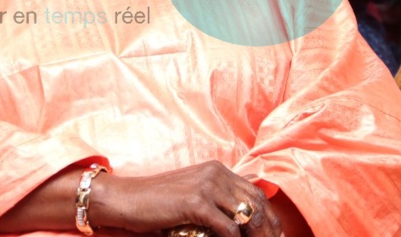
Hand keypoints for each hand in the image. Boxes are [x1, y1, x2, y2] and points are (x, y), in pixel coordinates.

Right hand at [91, 161, 281, 236]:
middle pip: (258, 203)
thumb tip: (238, 219)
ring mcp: (206, 186)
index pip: (256, 192)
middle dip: (269, 229)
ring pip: (248, 216)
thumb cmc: (155, 203)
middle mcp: (215, 173)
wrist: (125, 199)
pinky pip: (228, 229)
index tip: (275, 235)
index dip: (270, 217)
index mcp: (216, 169)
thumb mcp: (191, 194)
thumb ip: (215, 200)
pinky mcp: (196, 202)